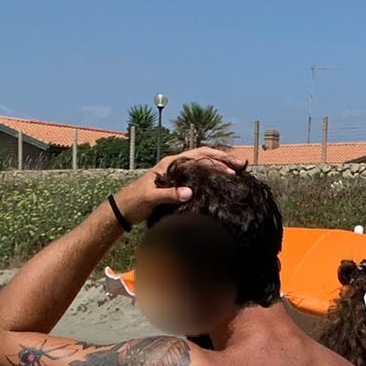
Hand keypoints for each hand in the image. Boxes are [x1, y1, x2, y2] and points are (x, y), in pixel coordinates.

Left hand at [113, 147, 245, 225]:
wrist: (123, 209)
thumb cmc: (135, 201)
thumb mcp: (151, 198)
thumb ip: (169, 194)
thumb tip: (190, 193)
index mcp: (171, 163)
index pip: (198, 155)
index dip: (217, 159)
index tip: (232, 166)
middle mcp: (176, 165)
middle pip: (204, 157)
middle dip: (223, 159)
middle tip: (242, 165)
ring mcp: (177, 174)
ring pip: (203, 166)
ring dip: (219, 167)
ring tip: (237, 172)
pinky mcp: (177, 185)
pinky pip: (198, 177)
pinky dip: (211, 177)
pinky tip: (221, 183)